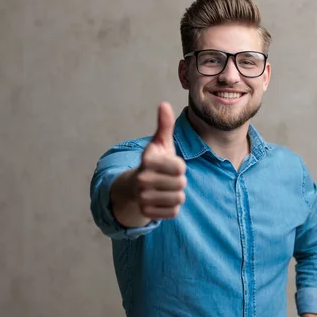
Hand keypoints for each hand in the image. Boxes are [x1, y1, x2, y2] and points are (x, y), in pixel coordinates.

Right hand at [135, 102, 186, 219]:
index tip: (170, 165)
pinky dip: (172, 207)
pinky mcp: (147, 213)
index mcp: (147, 161)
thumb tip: (164, 104)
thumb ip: (165, 125)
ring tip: (165, 189)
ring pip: (179, 198)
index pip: (180, 167)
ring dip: (176, 194)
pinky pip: (173, 212)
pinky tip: (162, 200)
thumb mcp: (160, 143)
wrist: (135, 188)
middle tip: (168, 178)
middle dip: (179, 181)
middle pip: (181, 184)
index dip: (180, 166)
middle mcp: (142, 180)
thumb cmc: (154, 163)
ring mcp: (143, 198)